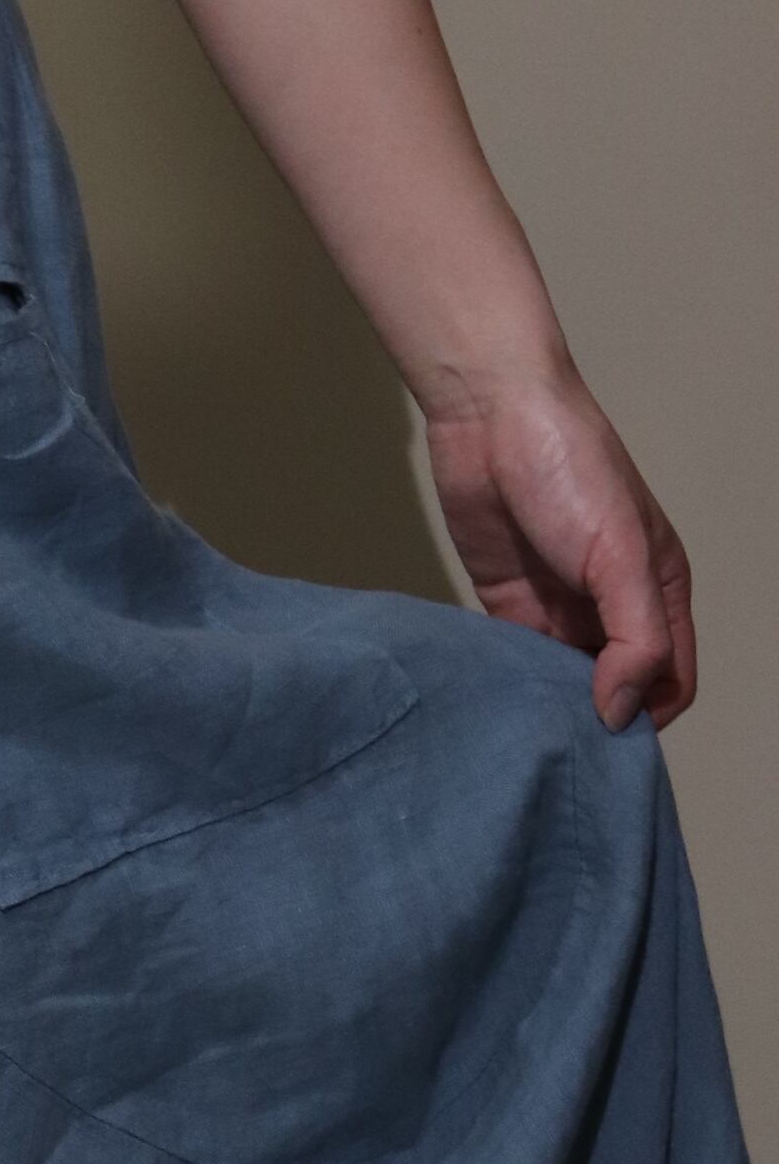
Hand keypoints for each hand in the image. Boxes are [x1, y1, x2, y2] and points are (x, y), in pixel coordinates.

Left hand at [421, 363, 695, 733]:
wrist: (492, 415)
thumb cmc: (571, 467)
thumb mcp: (621, 556)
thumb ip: (635, 638)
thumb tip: (621, 712)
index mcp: (658, 590)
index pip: (672, 679)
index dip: (648, 716)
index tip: (607, 740)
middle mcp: (611, 604)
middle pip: (616, 687)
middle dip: (596, 719)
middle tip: (557, 748)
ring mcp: (558, 604)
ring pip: (564, 680)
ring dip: (549, 706)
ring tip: (522, 732)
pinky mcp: (507, 602)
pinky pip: (516, 661)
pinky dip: (510, 684)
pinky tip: (493, 703)